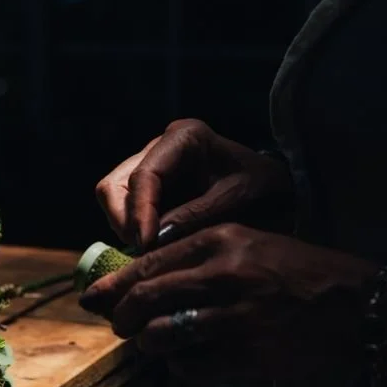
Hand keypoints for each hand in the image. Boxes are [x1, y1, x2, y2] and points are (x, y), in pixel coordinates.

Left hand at [78, 224, 377, 380]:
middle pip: (145, 300)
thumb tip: (137, 279)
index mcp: (221, 241)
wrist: (364, 308)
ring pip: (162, 336)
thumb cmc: (300, 274)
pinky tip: (189, 361)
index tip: (93, 299)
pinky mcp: (249, 356)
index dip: (113, 286)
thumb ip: (197, 255)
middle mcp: (225, 275)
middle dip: (122, 318)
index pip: (148, 263)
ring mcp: (237, 317)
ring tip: (153, 344)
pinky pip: (191, 367)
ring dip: (148, 344)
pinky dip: (181, 368)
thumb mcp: (250, 244)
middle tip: (121, 327)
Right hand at [95, 119, 292, 251]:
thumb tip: (153, 241)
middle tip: (143, 249)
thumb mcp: (235, 201)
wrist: (275, 188)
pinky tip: (152, 246)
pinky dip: (132, 230)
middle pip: (114, 185)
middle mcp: (159, 147)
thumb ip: (195, 217)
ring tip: (150, 249)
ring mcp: (149, 166)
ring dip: (124, 227)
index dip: (140, 212)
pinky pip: (123, 210)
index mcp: (184, 137)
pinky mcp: (148, 188)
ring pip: (112, 198)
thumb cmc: (261, 187)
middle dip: (124, 220)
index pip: (146, 175)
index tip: (146, 244)